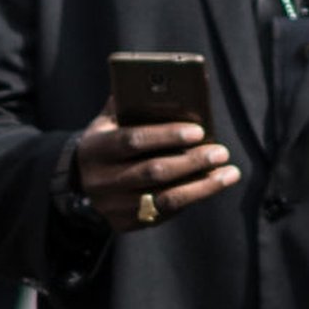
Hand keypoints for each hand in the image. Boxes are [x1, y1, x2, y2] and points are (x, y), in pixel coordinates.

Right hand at [73, 110, 237, 232]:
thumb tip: (173, 84)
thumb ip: (133, 102)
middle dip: (191, 162)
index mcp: (96, 148)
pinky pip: (164, 213)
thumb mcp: (110, 119)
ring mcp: (112, 207)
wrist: (80, 179)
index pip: (132, 140)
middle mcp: (100, 181)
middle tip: (221, 152)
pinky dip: (191, 198)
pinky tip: (212, 185)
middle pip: (152, 172)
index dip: (167, 135)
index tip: (200, 131)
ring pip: (163, 200)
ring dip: (201, 186)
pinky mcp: (124, 224)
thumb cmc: (108, 138)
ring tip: (228, 173)